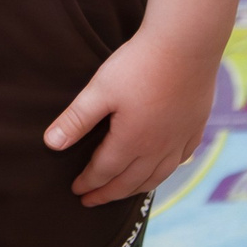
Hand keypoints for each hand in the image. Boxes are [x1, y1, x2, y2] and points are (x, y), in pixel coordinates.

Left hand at [46, 30, 217, 204]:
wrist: (185, 45)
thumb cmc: (138, 65)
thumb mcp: (100, 90)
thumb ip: (76, 119)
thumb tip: (51, 145)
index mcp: (132, 142)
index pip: (105, 171)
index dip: (89, 183)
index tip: (76, 191)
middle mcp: (158, 148)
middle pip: (130, 181)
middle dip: (108, 193)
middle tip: (92, 201)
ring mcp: (180, 140)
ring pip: (157, 176)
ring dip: (136, 188)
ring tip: (122, 193)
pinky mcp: (195, 127)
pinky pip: (180, 160)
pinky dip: (165, 171)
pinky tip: (161, 169)